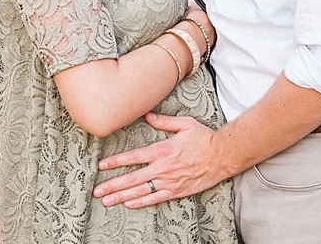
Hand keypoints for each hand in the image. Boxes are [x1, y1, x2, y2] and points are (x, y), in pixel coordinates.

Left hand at [93, 113, 228, 208]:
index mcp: (163, 150)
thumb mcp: (185, 124)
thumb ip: (164, 122)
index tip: (102, 166)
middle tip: (97, 191)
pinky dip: (140, 201)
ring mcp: (169, 181)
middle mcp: (163, 167)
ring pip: (140, 191)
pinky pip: (155, 198)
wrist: (223, 156)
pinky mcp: (177, 190)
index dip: (116, 162)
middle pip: (132, 178)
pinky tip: (128, 203)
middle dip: (112, 185)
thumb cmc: (204, 138)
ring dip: (121, 196)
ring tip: (107, 201)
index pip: (133, 157)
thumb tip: (148, 116)